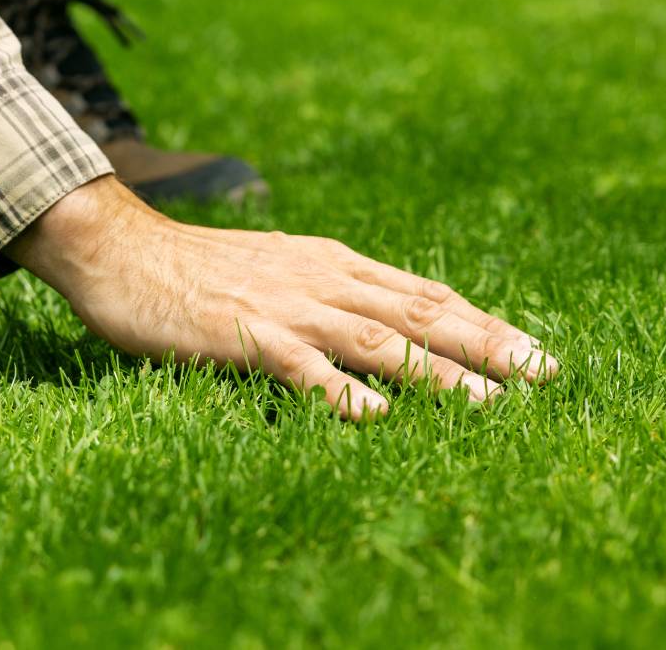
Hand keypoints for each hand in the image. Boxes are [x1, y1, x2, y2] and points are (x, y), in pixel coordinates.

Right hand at [7, 177, 558, 419]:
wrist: (121, 248)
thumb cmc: (195, 268)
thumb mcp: (276, 269)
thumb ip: (328, 291)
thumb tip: (381, 319)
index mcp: (333, 264)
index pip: (425, 296)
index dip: (484, 324)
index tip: (534, 353)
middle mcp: (324, 279)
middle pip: (421, 315)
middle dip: (488, 346)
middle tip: (544, 375)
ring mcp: (287, 306)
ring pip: (379, 341)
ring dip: (440, 374)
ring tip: (490, 407)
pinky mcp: (245, 334)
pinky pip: (303, 366)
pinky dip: (342, 390)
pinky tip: (376, 416)